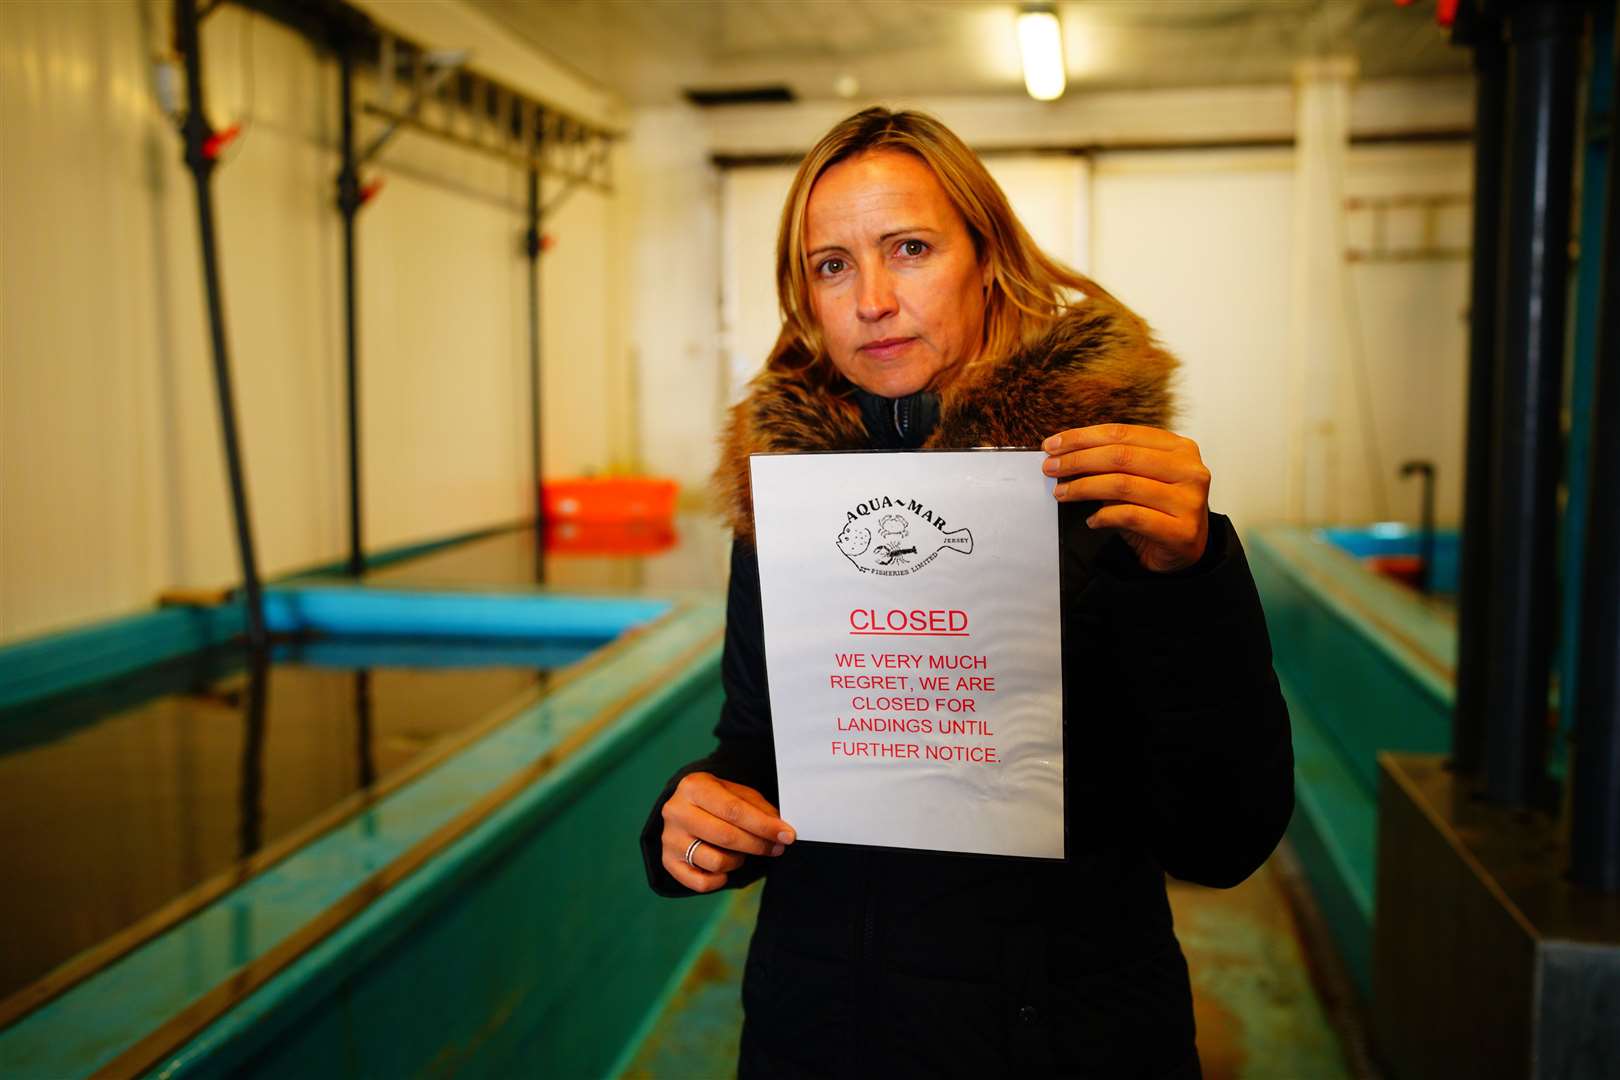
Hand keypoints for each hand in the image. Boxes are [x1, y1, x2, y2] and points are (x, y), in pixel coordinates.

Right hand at [660, 772, 795, 892]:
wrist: (686, 807)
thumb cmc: (719, 800)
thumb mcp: (738, 794)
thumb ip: (759, 810)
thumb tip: (782, 831)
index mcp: (693, 786)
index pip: (734, 810)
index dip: (764, 826)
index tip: (788, 835)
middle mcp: (676, 812)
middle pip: (726, 837)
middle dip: (758, 845)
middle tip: (777, 848)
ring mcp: (669, 839)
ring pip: (715, 862)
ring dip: (739, 860)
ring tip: (742, 851)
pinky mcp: (668, 861)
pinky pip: (701, 883)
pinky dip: (720, 879)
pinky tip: (725, 866)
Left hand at [1042, 423, 1210, 572]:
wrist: (1184, 550)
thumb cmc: (1157, 509)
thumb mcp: (1137, 477)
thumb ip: (1111, 463)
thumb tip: (1064, 453)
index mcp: (1179, 447)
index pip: (1123, 433)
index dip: (1083, 437)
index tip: (1053, 445)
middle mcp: (1189, 470)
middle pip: (1120, 456)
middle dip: (1077, 460)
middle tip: (1050, 467)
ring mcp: (1188, 501)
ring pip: (1122, 485)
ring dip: (1083, 488)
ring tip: (1061, 493)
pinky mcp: (1181, 530)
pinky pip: (1130, 517)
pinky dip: (1103, 517)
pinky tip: (1091, 520)